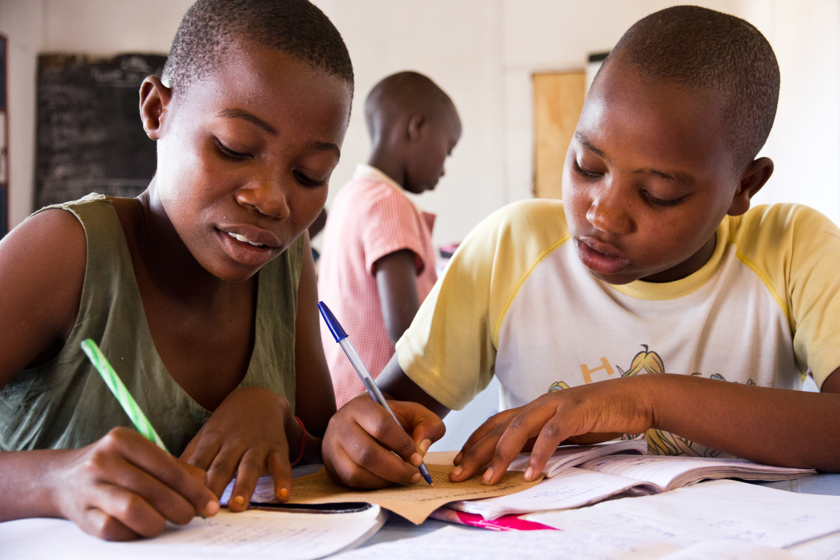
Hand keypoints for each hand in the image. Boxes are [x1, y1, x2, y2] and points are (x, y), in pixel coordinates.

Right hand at [48, 427, 217, 540]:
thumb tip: (205, 489)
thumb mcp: (142, 457)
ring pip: (134, 509)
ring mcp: (89, 487)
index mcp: (123, 439)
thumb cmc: (116, 467)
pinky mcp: (81, 515)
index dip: (194, 489)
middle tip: (190, 517)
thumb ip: (175, 469)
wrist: (63, 479)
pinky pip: (114, 530)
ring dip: (157, 522)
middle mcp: (103, 459)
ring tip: (164, 524)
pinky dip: (133, 533)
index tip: (211, 504)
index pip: (168, 467)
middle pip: (153, 490)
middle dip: (180, 508)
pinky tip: (139, 529)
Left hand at [181, 387, 299, 510]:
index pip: (199, 461)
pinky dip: (283, 481)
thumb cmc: (227, 425)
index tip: (183, 501)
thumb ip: (190, 457)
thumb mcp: (206, 434)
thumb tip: (165, 481)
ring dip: (244, 486)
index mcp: (213, 439)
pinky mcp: (277, 448)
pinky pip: (281, 465)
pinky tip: (281, 497)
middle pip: (222, 466)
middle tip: (207, 510)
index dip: (191, 480)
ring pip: (250, 466)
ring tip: (238, 506)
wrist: (260, 399)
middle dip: (215, 486)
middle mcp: (235, 441)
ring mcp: (257, 445)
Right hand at [322, 394, 444, 488]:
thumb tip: (421, 450)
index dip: (402, 445)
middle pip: (367, 453)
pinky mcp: (330, 466)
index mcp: (360, 406)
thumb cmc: (392, 419)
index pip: (381, 426)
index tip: (417, 457)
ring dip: (385, 480)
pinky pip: (351, 482)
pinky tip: (388, 480)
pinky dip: (373, 485)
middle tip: (414, 475)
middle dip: (396, 469)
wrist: (367, 422)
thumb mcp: (415, 414)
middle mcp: (340, 424)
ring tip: (403, 478)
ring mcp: (331, 446)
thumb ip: (428, 426)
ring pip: (357, 472)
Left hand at [451, 376, 653, 484]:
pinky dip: (540, 454)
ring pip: (519, 429)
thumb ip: (542, 439)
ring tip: (489, 478)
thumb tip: (521, 460)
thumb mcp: (564, 430)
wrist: (634, 398)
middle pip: (500, 428)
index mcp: (535, 408)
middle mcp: (540, 404)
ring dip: (502, 455)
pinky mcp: (576, 412)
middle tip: (460, 474)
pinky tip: (532, 472)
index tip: (460, 461)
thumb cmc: (599, 415)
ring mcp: (556, 406)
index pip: (496, 423)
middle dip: (477, 452)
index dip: (476, 441)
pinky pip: (552, 434)